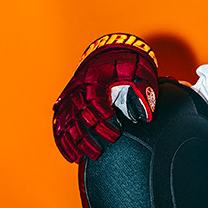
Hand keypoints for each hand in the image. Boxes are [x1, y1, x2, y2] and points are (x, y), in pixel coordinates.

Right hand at [52, 34, 157, 162]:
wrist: (113, 50)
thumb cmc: (128, 63)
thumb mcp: (139, 72)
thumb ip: (142, 91)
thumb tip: (146, 116)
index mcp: (95, 77)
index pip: (94, 101)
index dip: (103, 118)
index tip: (116, 131)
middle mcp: (78, 86)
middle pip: (78, 115)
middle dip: (88, 136)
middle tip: (100, 152)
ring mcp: (70, 95)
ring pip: (66, 122)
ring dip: (74, 142)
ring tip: (83, 158)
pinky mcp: (68, 102)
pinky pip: (60, 123)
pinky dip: (63, 140)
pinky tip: (71, 155)